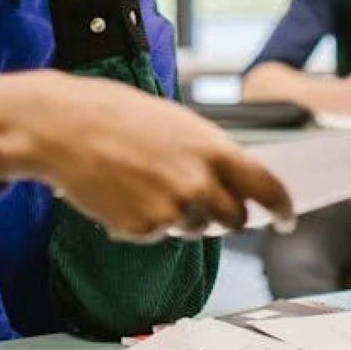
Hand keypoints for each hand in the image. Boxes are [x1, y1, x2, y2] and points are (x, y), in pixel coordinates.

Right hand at [0, 72, 293, 241]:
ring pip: (195, 228)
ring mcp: (170, 210)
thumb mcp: (177, 123)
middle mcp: (198, 184)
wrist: (63, 128)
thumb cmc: (118, 115)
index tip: (287, 220)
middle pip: (235, 219)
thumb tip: (234, 182)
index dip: (283, 208)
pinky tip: (123, 193)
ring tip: (147, 182)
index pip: (267, 187)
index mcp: (212, 149)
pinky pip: (158, 234)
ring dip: (183, 215)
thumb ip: (208, 153)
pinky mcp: (142, 230)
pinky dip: (146, 220)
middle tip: (208, 204)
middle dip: (229, 217)